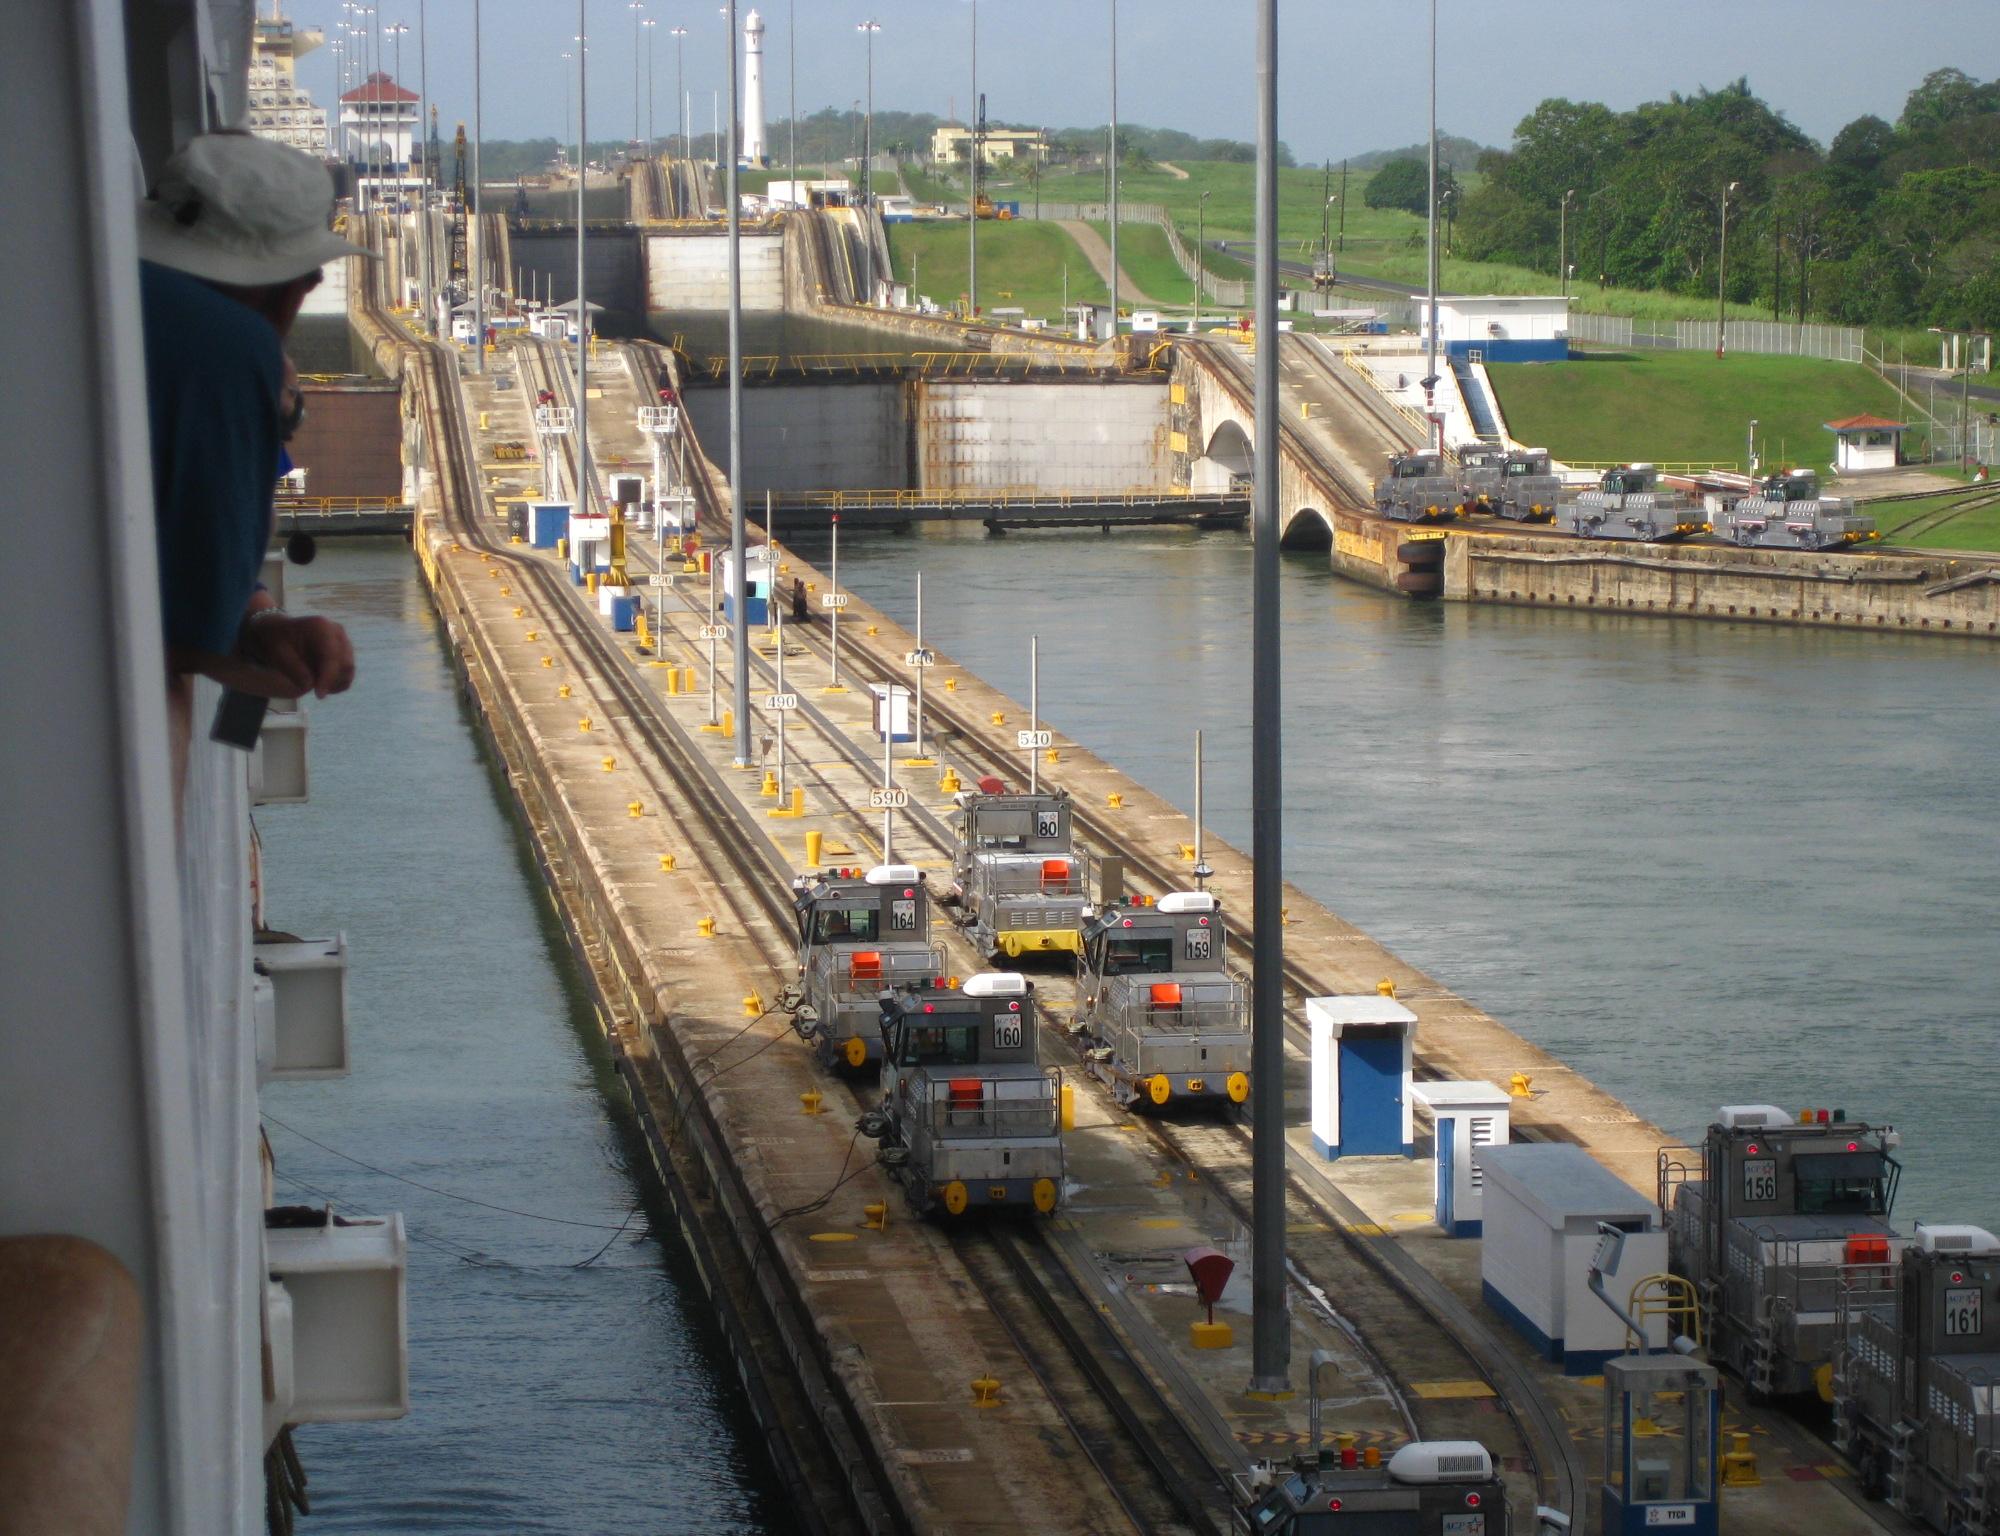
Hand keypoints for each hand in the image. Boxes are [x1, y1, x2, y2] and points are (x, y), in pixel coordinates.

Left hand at [238, 611, 354, 698]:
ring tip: (316, 687)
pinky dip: (337, 683)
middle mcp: (337, 632)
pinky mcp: (345, 651)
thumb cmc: (277, 641)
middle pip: (345, 664)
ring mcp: (344, 641)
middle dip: (331, 682)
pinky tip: (321, 684)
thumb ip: (293, 670)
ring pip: (349, 670)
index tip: (319, 696)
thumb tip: (309, 686)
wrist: (281, 632)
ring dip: (335, 684)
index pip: (331, 657)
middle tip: (314, 692)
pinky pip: (347, 672)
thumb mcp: (278, 654)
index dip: (328, 678)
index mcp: (320, 627)